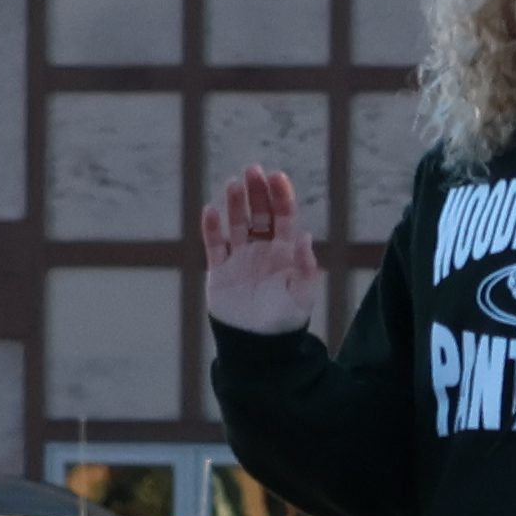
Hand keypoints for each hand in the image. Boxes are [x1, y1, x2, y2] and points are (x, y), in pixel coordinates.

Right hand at [199, 166, 322, 335]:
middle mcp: (262, 250)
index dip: (281, 196)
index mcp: (285, 253)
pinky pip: (214, 244)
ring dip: (235, 204)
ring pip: (237, 224)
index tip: (277, 176)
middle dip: (257, 192)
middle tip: (252, 170)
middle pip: (259, 214)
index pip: (283, 217)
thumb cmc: (285, 319)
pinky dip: (212, 228)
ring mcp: (240, 259)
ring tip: (234, 184)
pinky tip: (210, 211)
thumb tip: (305, 235)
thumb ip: (305, 266)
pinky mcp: (220, 271)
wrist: (258, 344)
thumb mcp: (302, 293)